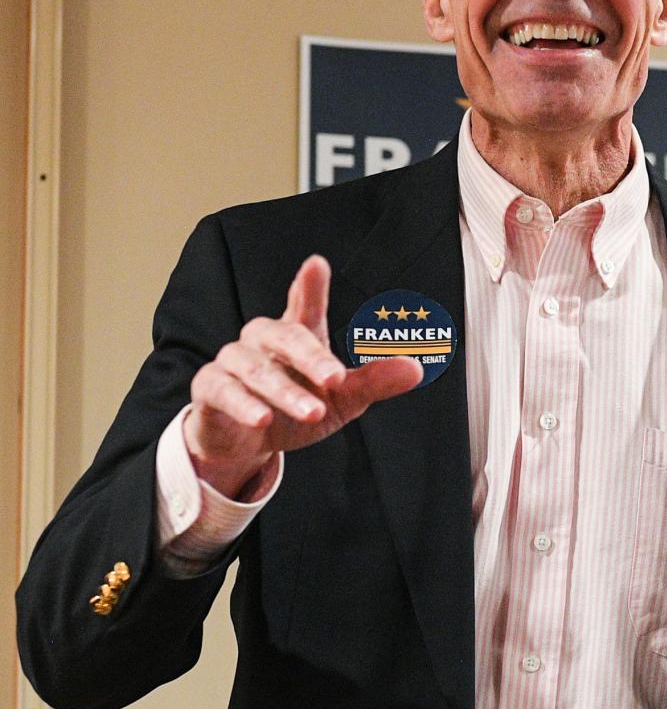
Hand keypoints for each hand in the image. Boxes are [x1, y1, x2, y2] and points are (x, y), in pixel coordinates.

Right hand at [183, 255, 421, 497]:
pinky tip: (261, 419)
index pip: (304, 307)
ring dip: (285, 391)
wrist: (245, 443)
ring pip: (256, 369)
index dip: (309, 287)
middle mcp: (262, 341)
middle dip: (312, 356)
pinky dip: (243, 404)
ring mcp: (233, 362)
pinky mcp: (209, 388)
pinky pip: (223, 390)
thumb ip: (372, 382)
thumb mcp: (341, 400)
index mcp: (296, 337)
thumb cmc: (293, 409)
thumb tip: (416, 369)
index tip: (316, 265)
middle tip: (336, 378)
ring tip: (312, 412)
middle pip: (284, 335)